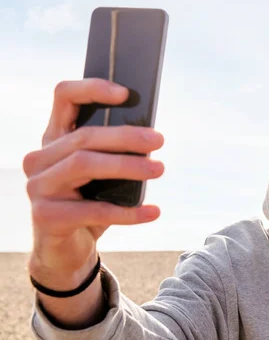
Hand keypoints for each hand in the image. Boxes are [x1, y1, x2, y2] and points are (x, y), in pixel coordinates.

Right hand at [23, 78, 164, 287]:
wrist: (67, 249)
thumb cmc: (90, 203)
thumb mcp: (102, 175)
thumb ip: (114, 153)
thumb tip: (150, 138)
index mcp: (54, 139)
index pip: (64, 96)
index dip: (93, 89)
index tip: (126, 93)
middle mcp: (40, 158)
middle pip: (84, 137)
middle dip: (126, 137)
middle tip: (159, 140)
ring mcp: (38, 187)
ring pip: (85, 165)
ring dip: (127, 167)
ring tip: (160, 169)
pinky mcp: (45, 216)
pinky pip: (94, 210)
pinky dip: (128, 212)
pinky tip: (153, 212)